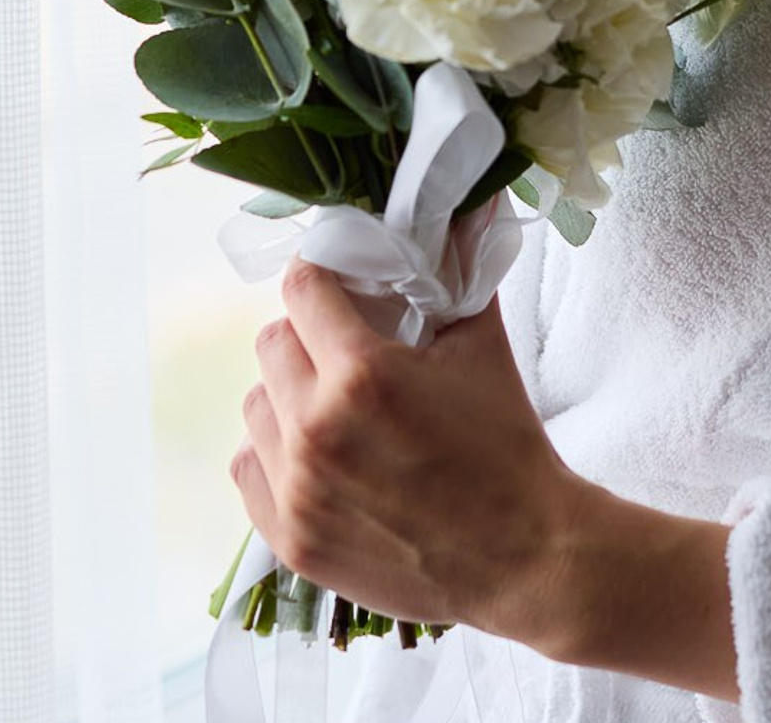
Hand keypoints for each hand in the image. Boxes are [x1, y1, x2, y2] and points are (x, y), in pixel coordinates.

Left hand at [229, 257, 580, 642]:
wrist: (522, 555)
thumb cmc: (506, 444)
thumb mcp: (483, 343)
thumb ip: (455, 273)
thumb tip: (453, 214)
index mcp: (362, 374)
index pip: (301, 288)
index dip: (320, 274)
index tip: (336, 280)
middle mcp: (317, 428)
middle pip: (272, 342)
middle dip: (308, 334)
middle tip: (347, 346)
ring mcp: (298, 490)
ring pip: (256, 405)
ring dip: (288, 394)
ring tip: (335, 405)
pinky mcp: (292, 539)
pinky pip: (248, 468)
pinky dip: (275, 453)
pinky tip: (318, 452)